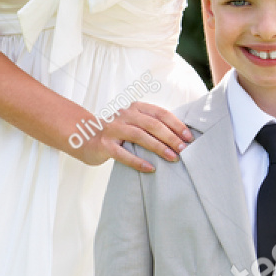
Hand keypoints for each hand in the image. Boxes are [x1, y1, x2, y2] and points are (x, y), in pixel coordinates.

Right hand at [69, 101, 193, 171]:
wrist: (85, 138)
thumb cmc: (117, 133)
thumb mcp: (134, 123)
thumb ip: (151, 125)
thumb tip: (180, 137)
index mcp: (135, 108)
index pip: (160, 113)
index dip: (176, 124)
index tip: (189, 137)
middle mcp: (124, 115)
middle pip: (152, 124)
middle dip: (171, 137)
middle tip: (185, 149)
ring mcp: (113, 129)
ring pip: (139, 136)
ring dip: (159, 147)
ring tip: (173, 158)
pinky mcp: (104, 145)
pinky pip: (123, 154)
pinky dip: (138, 161)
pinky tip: (150, 168)